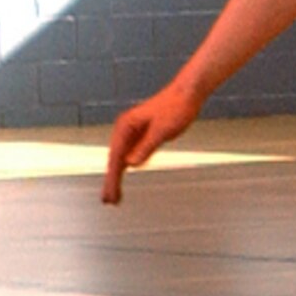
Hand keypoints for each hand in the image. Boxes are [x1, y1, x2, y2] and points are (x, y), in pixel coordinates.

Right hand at [101, 83, 200, 204]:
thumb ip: (146, 147)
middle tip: (109, 201)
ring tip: (114, 197)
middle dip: (111, 181)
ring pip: (121, 158)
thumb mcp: (162, 130)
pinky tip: (124, 175)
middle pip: (115, 160)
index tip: (110, 194)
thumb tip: (130, 164)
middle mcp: (125, 129)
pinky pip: (131, 154)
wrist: (187, 94)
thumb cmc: (175, 107)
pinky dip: (127, 167)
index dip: (112, 178)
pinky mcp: (142, 135)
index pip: (116, 157)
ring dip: (117, 177)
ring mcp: (133, 132)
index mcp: (126, 126)